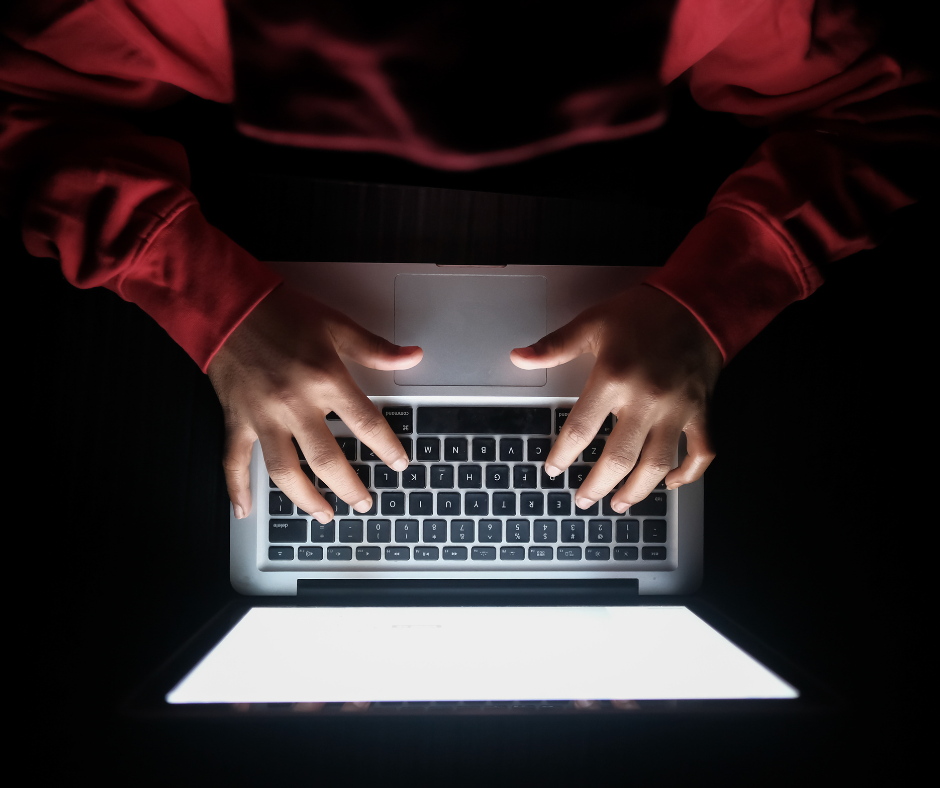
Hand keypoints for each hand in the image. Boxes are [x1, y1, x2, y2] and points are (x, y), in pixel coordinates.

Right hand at [208, 284, 422, 521]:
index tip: (400, 464)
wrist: (228, 305)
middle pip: (327, 460)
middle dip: (350, 488)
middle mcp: (295, 404)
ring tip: (324, 515)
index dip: (387, 448)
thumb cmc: (282, 314)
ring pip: (285, 472)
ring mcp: (263, 417)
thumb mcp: (335, 325)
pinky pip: (234, 462)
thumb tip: (413, 356)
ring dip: (306, 500)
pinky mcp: (237, 420)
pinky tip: (246, 511)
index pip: (365, 424)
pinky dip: (237, 489)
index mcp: (325, 380)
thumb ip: (375, 348)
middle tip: (365, 504)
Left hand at [510, 284, 721, 512]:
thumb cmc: (643, 313)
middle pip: (618, 458)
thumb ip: (554, 346)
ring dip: (637, 491)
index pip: (580, 430)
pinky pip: (701, 453)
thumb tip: (518, 357)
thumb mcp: (592, 323)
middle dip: (596, 485)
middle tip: (582, 500)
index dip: (563, 455)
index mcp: (613, 378)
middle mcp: (646, 400)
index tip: (553, 470)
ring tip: (619, 504)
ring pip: (657, 465)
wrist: (696, 303)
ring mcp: (677, 410)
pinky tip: (671, 484)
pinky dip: (688, 474)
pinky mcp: (702, 412)